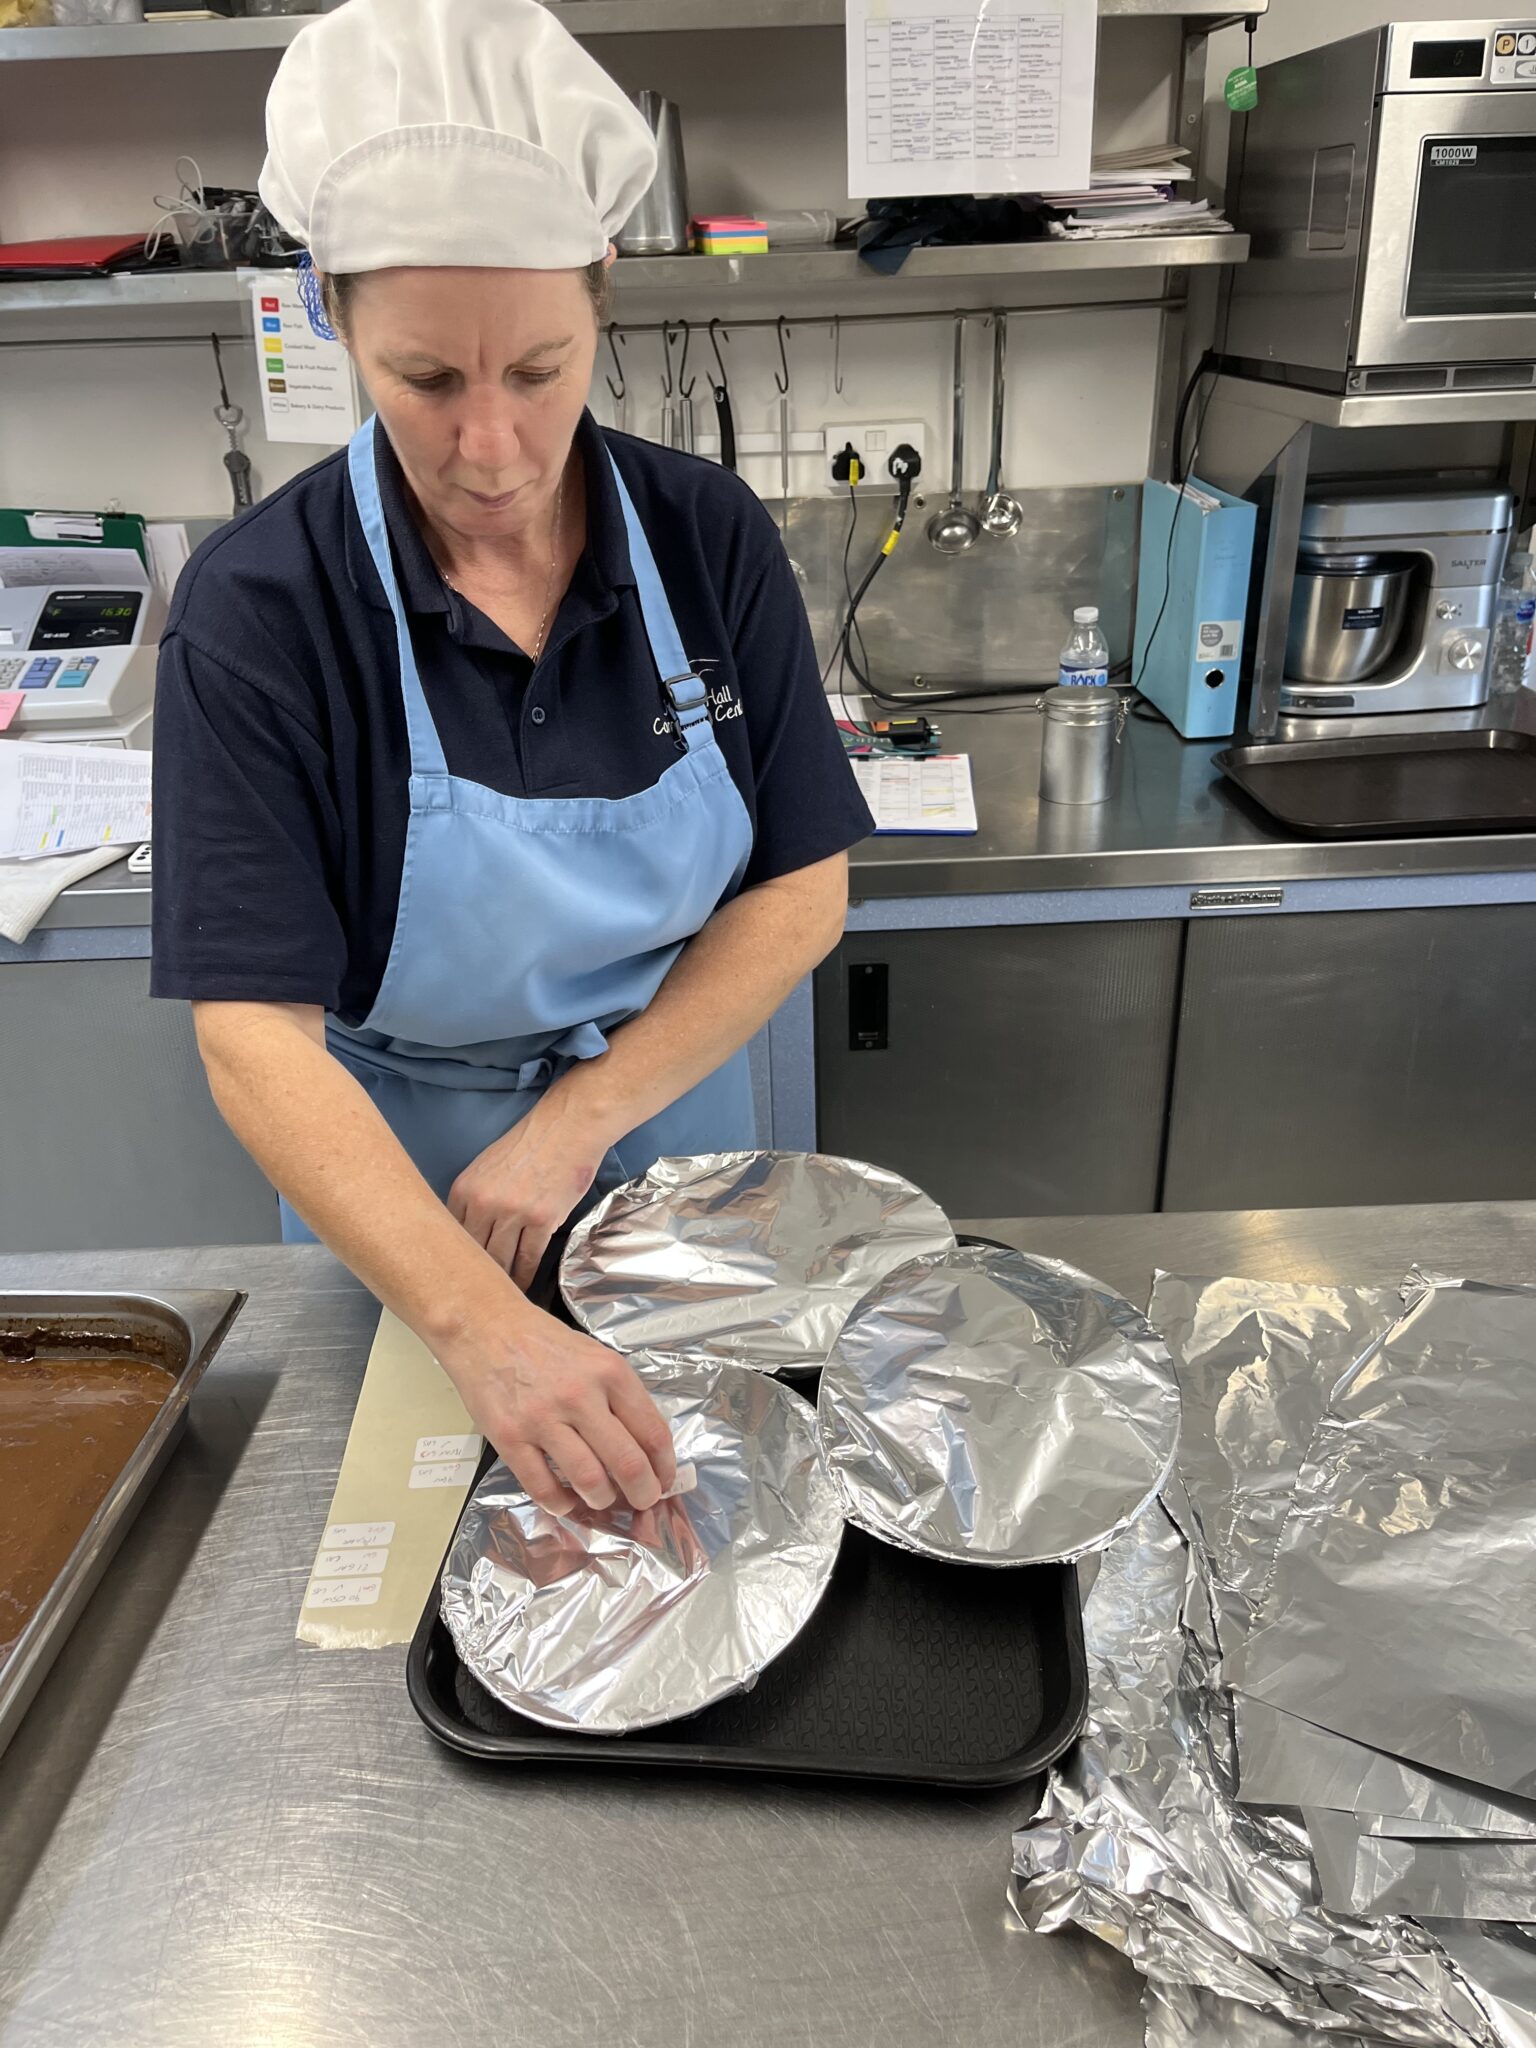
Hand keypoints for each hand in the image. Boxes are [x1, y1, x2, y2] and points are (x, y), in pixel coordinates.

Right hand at [440, 1302, 676, 1515]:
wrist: (485, 1326)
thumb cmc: (545, 1343)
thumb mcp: (596, 1356)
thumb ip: (621, 1397)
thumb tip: (646, 1449)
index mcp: (610, 1372)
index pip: (652, 1431)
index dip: (664, 1466)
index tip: (664, 1480)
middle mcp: (580, 1395)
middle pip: (627, 1463)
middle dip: (643, 1493)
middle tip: (642, 1502)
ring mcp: (542, 1418)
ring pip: (589, 1480)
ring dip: (602, 1500)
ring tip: (601, 1498)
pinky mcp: (509, 1436)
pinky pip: (542, 1486)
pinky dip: (560, 1505)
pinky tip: (565, 1503)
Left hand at [448, 1089, 611, 1291]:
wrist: (566, 1129)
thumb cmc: (528, 1145)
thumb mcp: (485, 1166)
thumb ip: (472, 1198)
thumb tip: (465, 1230)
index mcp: (464, 1189)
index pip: (450, 1237)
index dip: (454, 1261)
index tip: (456, 1278)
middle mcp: (484, 1204)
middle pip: (473, 1254)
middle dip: (473, 1277)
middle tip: (472, 1299)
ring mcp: (513, 1213)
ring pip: (499, 1262)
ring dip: (500, 1283)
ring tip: (499, 1300)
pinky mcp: (542, 1220)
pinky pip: (528, 1259)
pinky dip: (525, 1277)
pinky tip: (523, 1288)